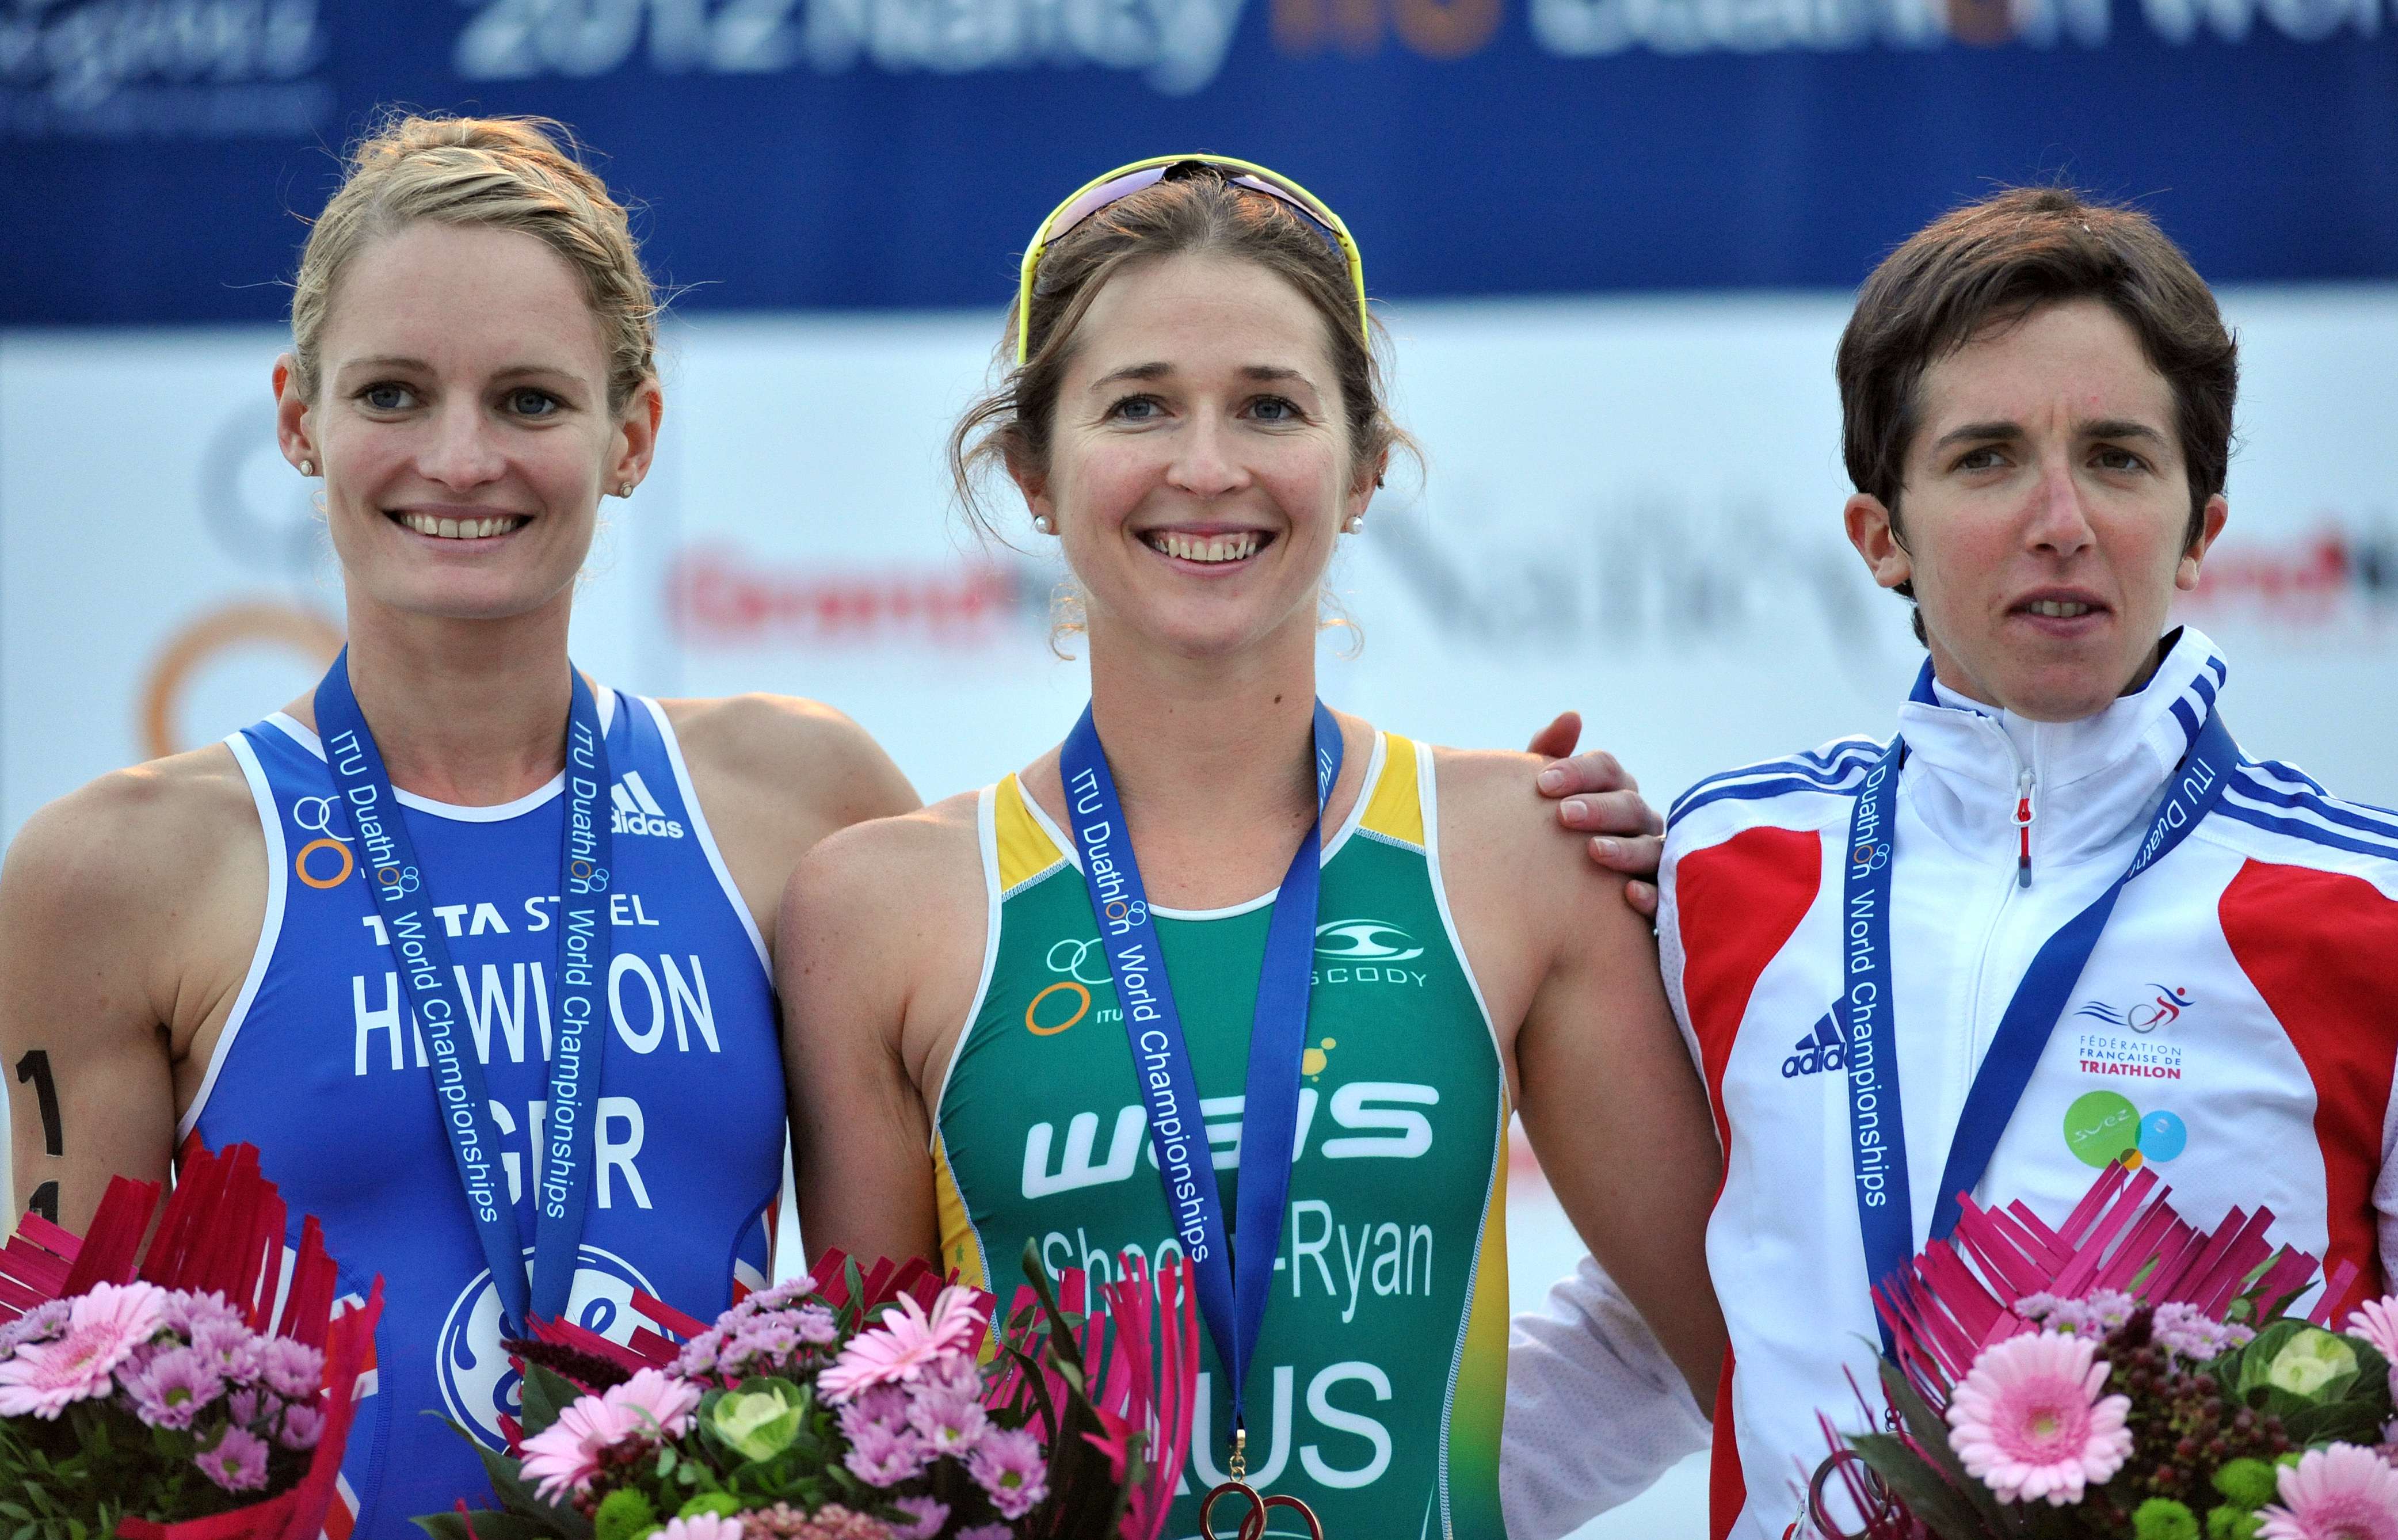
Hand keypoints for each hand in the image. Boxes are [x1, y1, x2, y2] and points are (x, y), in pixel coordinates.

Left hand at [1525, 712, 1663, 917]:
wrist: (1553, 899)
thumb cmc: (1547, 837)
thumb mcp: (1542, 799)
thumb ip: (1550, 754)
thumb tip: (1573, 716)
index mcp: (1612, 791)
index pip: (1606, 770)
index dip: (1577, 772)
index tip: (1542, 783)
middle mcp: (1638, 822)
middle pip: (1629, 806)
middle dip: (1599, 808)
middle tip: (1564, 814)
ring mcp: (1652, 859)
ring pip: (1651, 849)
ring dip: (1625, 849)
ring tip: (1594, 851)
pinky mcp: (1658, 900)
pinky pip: (1663, 897)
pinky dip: (1650, 894)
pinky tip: (1628, 895)